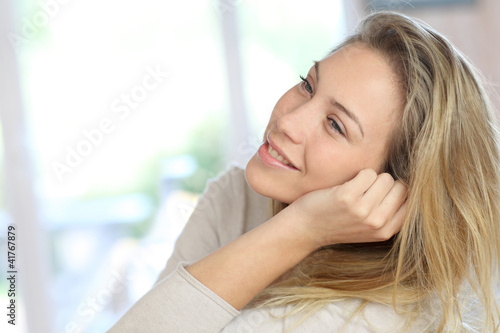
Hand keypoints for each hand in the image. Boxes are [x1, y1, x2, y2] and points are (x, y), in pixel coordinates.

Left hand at [287, 169, 406, 248]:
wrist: (306, 228)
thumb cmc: (338, 223)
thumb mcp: (369, 229)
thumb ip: (389, 214)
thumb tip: (410, 187)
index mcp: (386, 231)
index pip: (410, 201)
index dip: (397, 193)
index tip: (382, 194)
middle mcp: (377, 223)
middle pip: (399, 187)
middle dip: (384, 185)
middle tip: (365, 193)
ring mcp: (362, 210)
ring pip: (385, 178)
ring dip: (371, 179)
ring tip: (355, 190)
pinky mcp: (347, 197)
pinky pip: (368, 173)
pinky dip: (359, 174)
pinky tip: (347, 186)